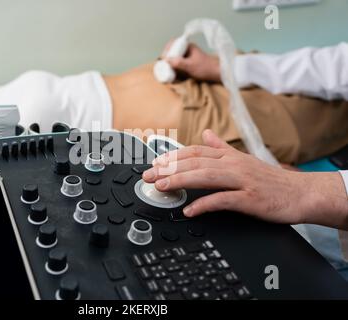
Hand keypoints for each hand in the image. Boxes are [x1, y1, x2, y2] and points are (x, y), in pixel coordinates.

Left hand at [143, 130, 347, 228]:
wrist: (301, 193)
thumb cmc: (270, 180)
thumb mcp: (243, 159)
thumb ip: (221, 147)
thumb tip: (204, 134)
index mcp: (229, 156)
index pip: (195, 152)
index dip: (172, 157)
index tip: (154, 164)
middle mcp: (233, 164)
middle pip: (195, 163)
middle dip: (169, 168)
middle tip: (148, 176)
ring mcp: (241, 180)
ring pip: (205, 176)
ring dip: (180, 181)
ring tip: (161, 187)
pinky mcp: (250, 198)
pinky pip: (222, 200)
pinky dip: (204, 204)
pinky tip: (189, 210)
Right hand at [162, 42, 220, 82]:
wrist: (216, 73)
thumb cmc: (205, 68)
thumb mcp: (190, 66)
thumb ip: (179, 63)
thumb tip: (166, 60)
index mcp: (188, 46)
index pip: (173, 43)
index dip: (167, 49)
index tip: (164, 58)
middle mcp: (187, 50)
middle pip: (172, 50)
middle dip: (167, 57)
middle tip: (163, 65)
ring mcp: (187, 56)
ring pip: (175, 57)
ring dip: (170, 63)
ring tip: (166, 69)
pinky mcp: (188, 63)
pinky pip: (178, 64)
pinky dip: (174, 68)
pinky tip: (172, 73)